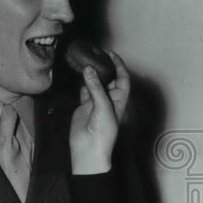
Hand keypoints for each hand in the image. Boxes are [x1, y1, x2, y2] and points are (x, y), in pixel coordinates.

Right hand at [70, 50, 130, 174]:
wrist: (88, 148)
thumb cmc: (103, 133)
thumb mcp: (103, 107)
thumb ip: (96, 88)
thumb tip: (89, 70)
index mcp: (120, 100)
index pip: (122, 78)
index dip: (119, 65)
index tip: (111, 54)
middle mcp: (109, 99)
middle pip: (109, 78)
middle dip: (104, 67)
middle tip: (95, 55)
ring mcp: (96, 102)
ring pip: (95, 82)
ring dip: (91, 73)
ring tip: (86, 61)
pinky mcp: (84, 105)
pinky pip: (84, 90)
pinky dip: (82, 82)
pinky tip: (79, 74)